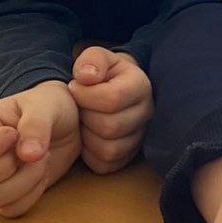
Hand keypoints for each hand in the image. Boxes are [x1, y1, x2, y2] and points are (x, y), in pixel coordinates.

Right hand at [0, 79, 80, 216]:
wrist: (67, 125)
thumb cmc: (48, 107)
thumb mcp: (45, 105)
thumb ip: (35, 125)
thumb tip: (28, 155)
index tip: (13, 134)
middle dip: (4, 168)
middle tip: (29, 150)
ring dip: (24, 180)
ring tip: (42, 159)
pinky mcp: (9, 195)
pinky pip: (11, 209)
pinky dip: (32, 194)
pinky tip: (43, 173)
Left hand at [68, 47, 152, 174]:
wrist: (110, 89)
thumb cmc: (101, 73)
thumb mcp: (96, 58)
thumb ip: (92, 60)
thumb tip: (87, 77)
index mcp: (141, 86)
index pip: (112, 98)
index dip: (85, 95)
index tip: (73, 87)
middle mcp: (147, 113)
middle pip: (111, 126)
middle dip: (85, 116)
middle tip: (78, 106)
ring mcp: (140, 137)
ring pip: (110, 149)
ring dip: (87, 137)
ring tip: (83, 121)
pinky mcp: (129, 156)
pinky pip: (106, 164)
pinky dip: (90, 155)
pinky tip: (87, 137)